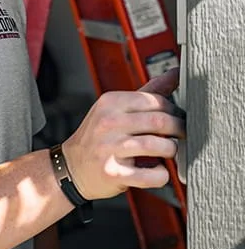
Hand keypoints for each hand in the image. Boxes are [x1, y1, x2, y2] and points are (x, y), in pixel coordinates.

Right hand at [62, 69, 183, 200]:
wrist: (71, 168)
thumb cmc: (99, 137)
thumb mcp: (116, 109)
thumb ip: (148, 92)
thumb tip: (177, 73)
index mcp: (110, 103)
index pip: (156, 101)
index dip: (174, 111)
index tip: (177, 119)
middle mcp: (108, 123)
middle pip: (161, 121)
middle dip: (178, 130)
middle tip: (179, 136)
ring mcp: (109, 148)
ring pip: (160, 146)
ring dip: (171, 151)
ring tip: (166, 152)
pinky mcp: (114, 173)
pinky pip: (153, 175)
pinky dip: (161, 175)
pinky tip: (154, 170)